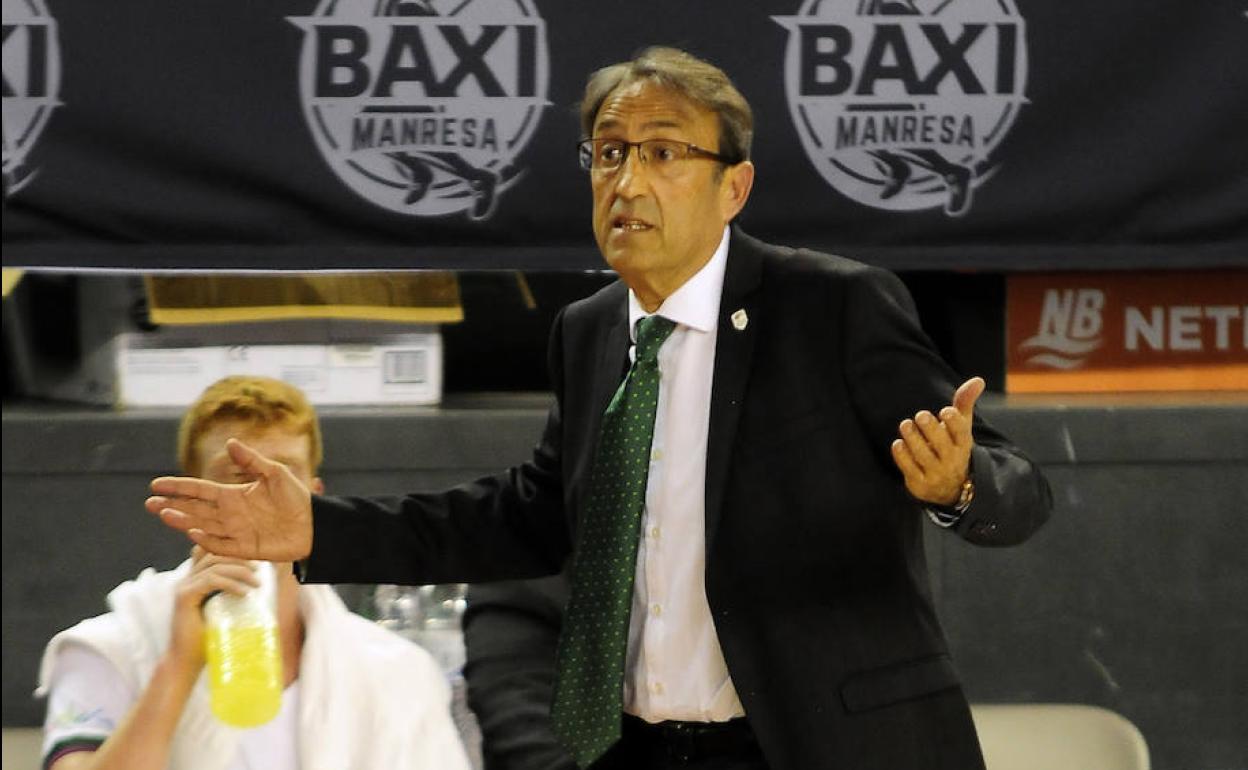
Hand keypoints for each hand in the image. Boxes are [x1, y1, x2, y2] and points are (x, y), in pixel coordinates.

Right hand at [146, 438, 313, 560]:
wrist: (315, 524)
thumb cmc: (296, 498)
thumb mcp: (275, 473)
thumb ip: (252, 460)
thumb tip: (230, 442)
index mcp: (233, 495)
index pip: (199, 490)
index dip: (178, 487)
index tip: (156, 484)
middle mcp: (230, 514)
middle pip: (194, 509)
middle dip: (172, 506)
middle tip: (149, 503)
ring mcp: (235, 532)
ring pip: (202, 526)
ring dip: (182, 521)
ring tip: (164, 514)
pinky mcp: (245, 549)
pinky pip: (221, 545)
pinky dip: (206, 540)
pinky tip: (192, 532)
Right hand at [167, 546, 259, 672]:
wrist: (186, 663)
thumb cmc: (207, 640)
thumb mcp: (223, 612)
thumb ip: (230, 596)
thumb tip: (257, 586)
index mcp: (193, 581)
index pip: (210, 554)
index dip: (233, 553)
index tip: (255, 562)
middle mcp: (186, 581)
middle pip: (214, 556)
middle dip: (239, 559)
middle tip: (259, 570)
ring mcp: (183, 588)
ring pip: (214, 566)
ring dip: (240, 571)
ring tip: (257, 583)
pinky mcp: (184, 598)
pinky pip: (210, 581)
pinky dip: (231, 584)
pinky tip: (245, 593)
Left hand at [890, 376, 983, 505]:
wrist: (949, 488)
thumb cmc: (952, 447)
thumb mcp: (960, 428)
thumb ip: (964, 403)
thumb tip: (978, 380)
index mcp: (963, 446)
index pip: (962, 434)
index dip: (954, 423)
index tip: (945, 410)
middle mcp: (952, 461)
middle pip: (942, 445)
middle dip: (931, 429)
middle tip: (920, 415)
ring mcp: (936, 474)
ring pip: (924, 456)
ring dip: (913, 439)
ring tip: (905, 424)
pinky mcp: (920, 484)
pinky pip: (910, 469)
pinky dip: (903, 456)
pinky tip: (898, 443)